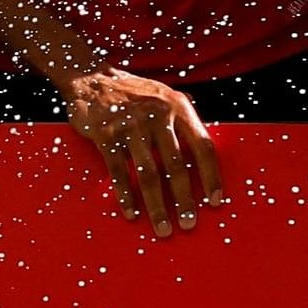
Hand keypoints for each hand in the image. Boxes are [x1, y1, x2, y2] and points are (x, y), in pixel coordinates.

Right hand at [57, 68, 221, 236]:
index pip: (204, 147)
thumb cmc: (136, 95)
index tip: (216, 201)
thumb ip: (184, 123)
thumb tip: (204, 156)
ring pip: (149, 173)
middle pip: (177, 166)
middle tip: (189, 224)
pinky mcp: (107, 135)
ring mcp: (132, 126)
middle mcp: (159, 116)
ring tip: (163, 228)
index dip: (212, 176)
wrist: (92, 79)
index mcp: (180, 108)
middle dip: (184, 199)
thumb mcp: (167, 99)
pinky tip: (132, 213)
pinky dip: (126, 195)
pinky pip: (120, 171)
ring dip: (157, 205)